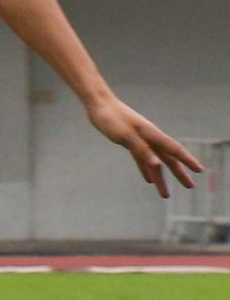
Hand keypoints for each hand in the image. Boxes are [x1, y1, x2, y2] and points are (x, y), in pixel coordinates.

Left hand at [87, 94, 201, 196]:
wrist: (99, 105)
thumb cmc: (112, 118)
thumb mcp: (125, 135)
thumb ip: (141, 149)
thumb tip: (157, 164)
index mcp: (152, 135)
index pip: (174, 150)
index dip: (187, 160)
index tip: (199, 170)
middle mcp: (150, 138)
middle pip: (168, 159)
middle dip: (179, 173)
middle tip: (190, 186)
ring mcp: (141, 140)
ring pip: (154, 163)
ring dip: (160, 178)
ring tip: (165, 195)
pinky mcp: (130, 142)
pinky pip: (141, 159)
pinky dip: (145, 169)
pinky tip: (148, 180)